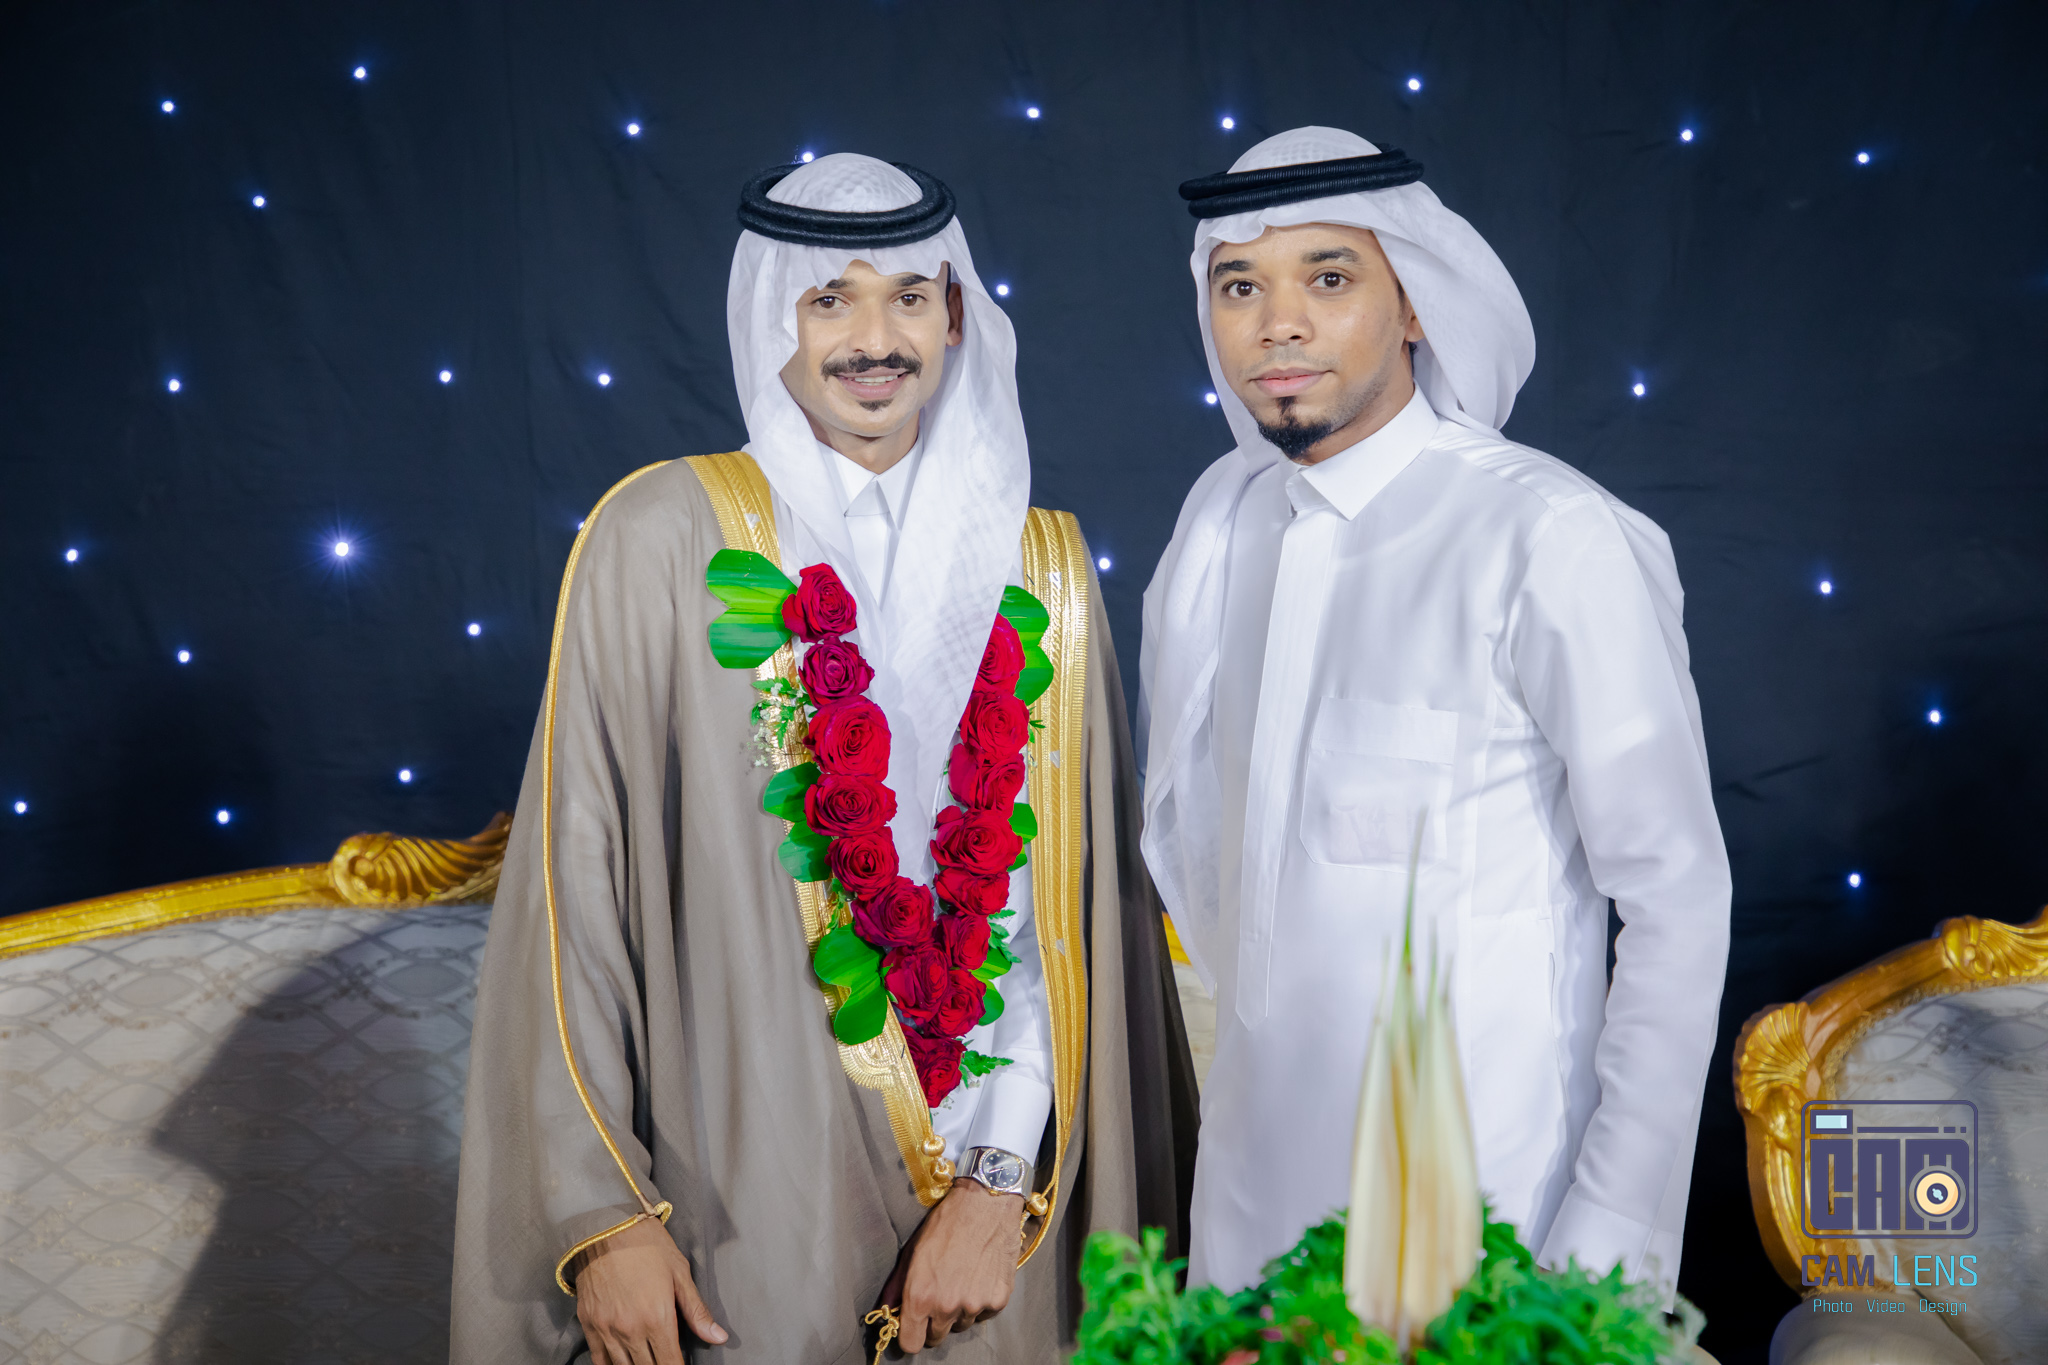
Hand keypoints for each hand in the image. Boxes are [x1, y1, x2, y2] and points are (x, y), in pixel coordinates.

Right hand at [573, 1217, 727, 1363]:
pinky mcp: (589, 1324)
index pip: (671, 1363)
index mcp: (657, 1318)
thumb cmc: (647, 1245)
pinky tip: (623, 1364)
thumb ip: (696, 1310)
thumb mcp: (679, 1272)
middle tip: (667, 1361)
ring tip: (648, 1361)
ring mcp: (607, 1329)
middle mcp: (630, 1330)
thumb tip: (718, 1337)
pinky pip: (599, 1360)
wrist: (606, 1226)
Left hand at [894, 1178, 1024, 1353]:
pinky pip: (984, 1314)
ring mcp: (975, 1305)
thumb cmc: (946, 1224)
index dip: (911, 1335)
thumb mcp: (912, 1251)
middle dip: (935, 1321)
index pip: (911, 1344)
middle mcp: (947, 1306)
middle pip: (936, 1338)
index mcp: (921, 1296)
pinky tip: (979, 1276)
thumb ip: (897, 1286)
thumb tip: (887, 1308)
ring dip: (959, 1310)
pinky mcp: (998, 1300)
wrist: (985, 1204)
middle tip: (940, 1294)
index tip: (914, 1326)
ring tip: (962, 1278)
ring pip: (962, 1324)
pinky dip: (981, 1301)